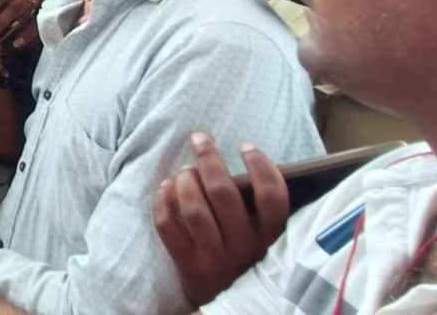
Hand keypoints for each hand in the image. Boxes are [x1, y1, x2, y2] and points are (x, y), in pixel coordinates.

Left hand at [153, 133, 288, 307]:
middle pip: (224, 195)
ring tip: (183, 170)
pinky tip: (165, 187)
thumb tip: (246, 156)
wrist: (224, 300)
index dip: (261, 167)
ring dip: (185, 181)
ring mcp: (215, 259)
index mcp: (268, 237)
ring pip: (195, 210)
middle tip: (199, 139)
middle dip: (209, 159)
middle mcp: (244, 248)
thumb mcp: (260, 233)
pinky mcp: (189, 266)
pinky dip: (163, 202)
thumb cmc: (241, 252)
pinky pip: (169, 228)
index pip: (273, 198)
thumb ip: (256, 205)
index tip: (246, 147)